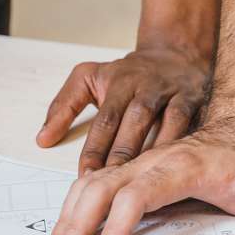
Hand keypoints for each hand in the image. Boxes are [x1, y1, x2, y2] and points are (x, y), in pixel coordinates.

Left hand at [36, 46, 210, 173]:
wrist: (175, 50)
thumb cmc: (129, 72)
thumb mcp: (89, 77)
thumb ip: (64, 106)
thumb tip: (43, 139)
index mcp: (118, 82)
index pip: (105, 118)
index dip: (95, 148)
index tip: (86, 174)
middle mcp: (145, 85)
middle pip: (133, 121)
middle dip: (121, 154)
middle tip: (110, 184)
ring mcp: (170, 91)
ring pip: (162, 122)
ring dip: (150, 151)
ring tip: (137, 179)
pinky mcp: (191, 98)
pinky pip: (185, 123)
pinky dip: (176, 143)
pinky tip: (168, 165)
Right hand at [49, 126, 234, 234]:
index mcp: (180, 166)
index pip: (139, 194)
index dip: (119, 223)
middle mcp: (151, 162)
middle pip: (102, 187)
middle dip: (79, 222)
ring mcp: (138, 165)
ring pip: (90, 184)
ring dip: (70, 215)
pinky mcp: (132, 171)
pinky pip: (93, 184)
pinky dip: (74, 205)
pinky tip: (68, 226)